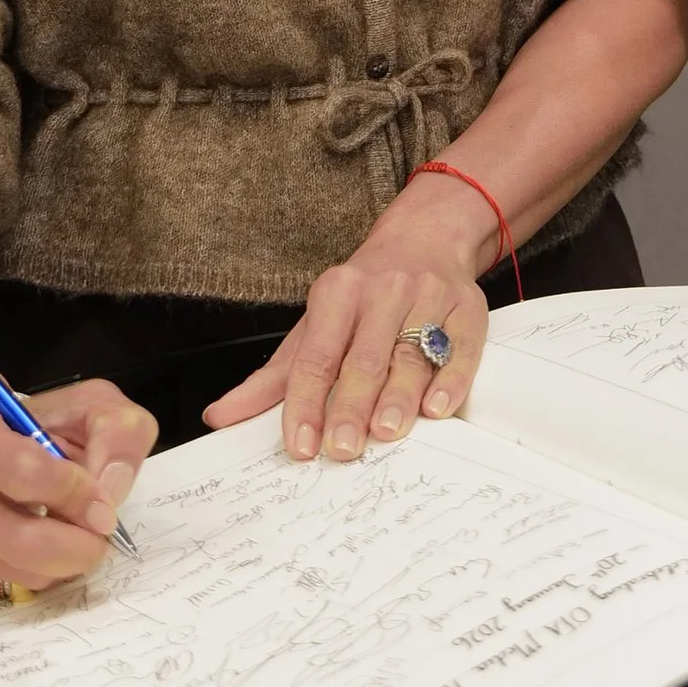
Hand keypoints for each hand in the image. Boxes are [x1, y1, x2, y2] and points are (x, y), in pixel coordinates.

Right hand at [0, 379, 156, 601]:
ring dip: (62, 561)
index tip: (104, 505)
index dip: (78, 494)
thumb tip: (110, 492)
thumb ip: (116, 434)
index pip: (25, 474)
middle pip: (24, 542)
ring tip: (67, 530)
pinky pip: (8, 591)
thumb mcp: (88, 406)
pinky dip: (37, 574)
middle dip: (80, 545)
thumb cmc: (33, 426)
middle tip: (99, 534)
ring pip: (23, 574)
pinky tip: (35, 544)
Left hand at [203, 179, 495, 458]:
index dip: (306, 403)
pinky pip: (461, 348)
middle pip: (364, 358)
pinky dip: (450, 380)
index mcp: (337, 293)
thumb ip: (271, 378)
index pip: (316, 356)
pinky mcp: (468, 308)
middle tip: (343, 448)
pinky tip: (437, 408)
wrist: (426, 239)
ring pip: (412, 354)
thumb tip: (219, 418)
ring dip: (399, 396)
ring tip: (385, 432)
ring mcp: (428, 297)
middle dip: (351, 406)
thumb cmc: (362, 297)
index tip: (301, 444)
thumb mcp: (312, 327)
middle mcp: (383, 290)